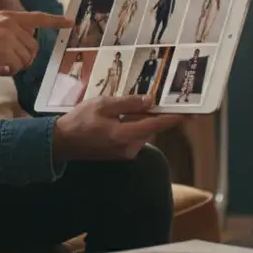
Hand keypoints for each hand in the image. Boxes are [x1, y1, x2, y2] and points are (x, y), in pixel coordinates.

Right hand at [0, 10, 72, 82]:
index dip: (55, 21)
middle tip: (9, 65)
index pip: (36, 17)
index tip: (70, 22)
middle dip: (25, 59)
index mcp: (6, 16)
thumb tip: (24, 49)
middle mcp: (10, 23)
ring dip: (16, 66)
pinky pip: (18, 66)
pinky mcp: (5, 50)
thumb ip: (8, 33)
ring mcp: (8, 36)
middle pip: (33, 46)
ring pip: (27, 57)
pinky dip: (10, 72)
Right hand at [52, 94, 185, 162]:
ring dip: (141, 119)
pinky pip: (133, 136)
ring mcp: (125, 153)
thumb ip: (128, 103)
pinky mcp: (120, 154)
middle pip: (150, 127)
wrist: (61, 143)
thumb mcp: (103, 105)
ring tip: (131, 105)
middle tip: (159, 98)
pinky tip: (121, 116)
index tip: (191, 113)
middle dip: (154, 113)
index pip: (156, 125)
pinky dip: (132, 125)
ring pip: (141, 131)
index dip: (174, 118)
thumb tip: (150, 101)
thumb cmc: (79, 121)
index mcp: (124, 135)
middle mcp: (129, 148)